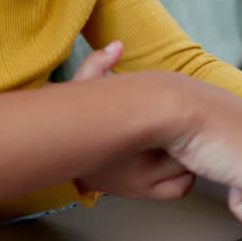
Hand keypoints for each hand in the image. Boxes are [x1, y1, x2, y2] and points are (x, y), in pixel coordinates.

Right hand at [72, 42, 195, 199]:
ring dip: (185, 153)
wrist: (55, 156)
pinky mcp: (144, 194)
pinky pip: (181, 187)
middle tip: (175, 124)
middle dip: (184, 133)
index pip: (177, 123)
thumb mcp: (79, 88)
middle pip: (184, 144)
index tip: (172, 111)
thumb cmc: (72, 120)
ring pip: (186, 166)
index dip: (179, 115)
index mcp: (129, 134)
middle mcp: (137, 161)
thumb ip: (97, 65)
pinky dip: (182, 176)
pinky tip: (170, 162)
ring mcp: (141, 182)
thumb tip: (117, 45)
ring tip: (173, 140)